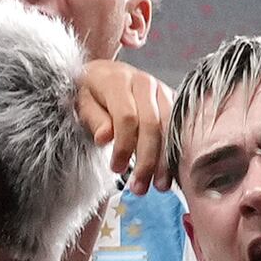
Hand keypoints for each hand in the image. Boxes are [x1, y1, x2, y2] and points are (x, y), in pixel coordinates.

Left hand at [75, 60, 172, 191]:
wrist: (105, 73)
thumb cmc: (92, 93)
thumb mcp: (82, 104)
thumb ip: (95, 120)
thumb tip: (105, 137)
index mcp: (118, 80)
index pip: (126, 117)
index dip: (123, 146)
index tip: (116, 168)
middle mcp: (144, 83)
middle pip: (152, 125)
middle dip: (147, 160)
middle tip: (140, 187)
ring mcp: (161, 90)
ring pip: (169, 128)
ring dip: (166, 160)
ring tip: (160, 186)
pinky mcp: (173, 100)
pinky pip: (178, 127)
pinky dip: (176, 151)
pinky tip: (172, 172)